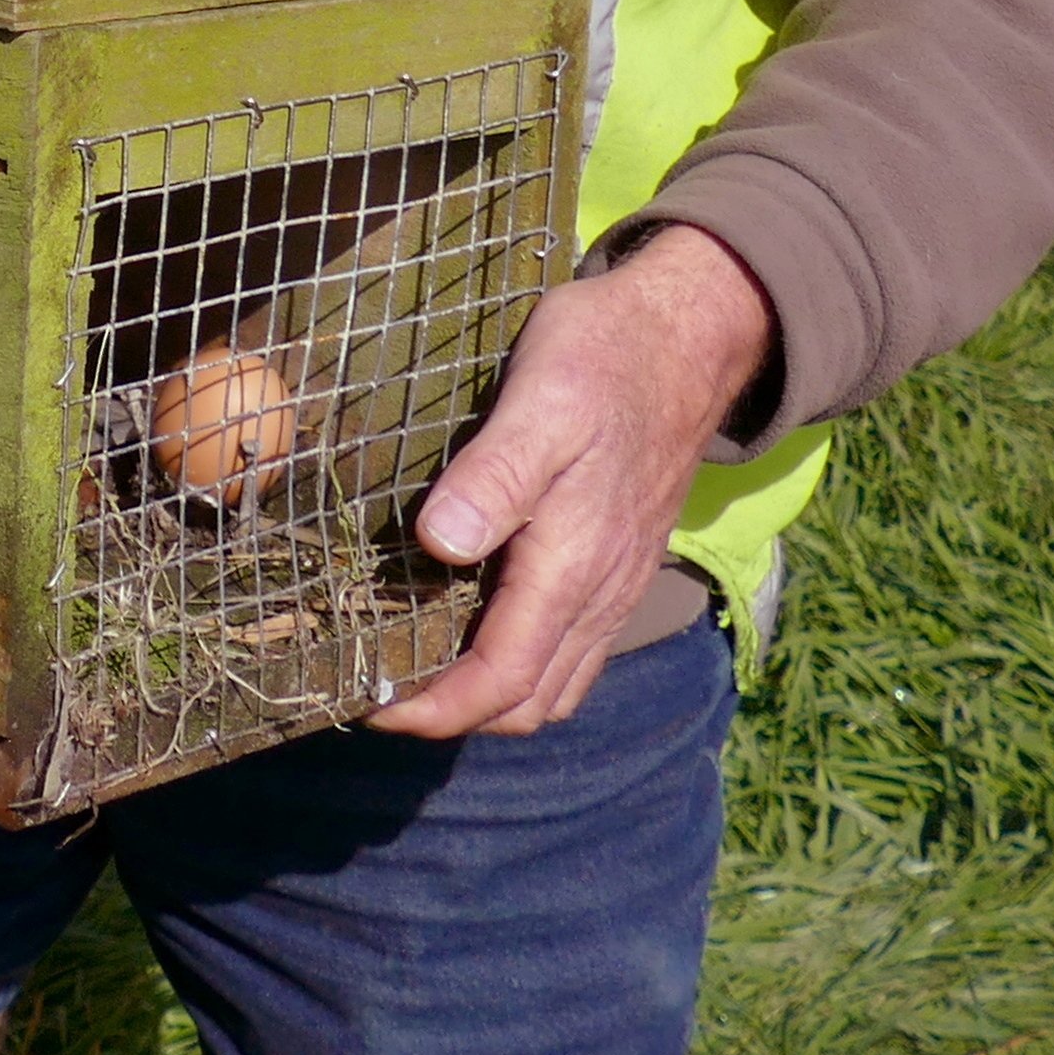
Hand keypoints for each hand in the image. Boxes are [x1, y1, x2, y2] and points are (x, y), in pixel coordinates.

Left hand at [369, 227, 772, 739]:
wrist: (688, 339)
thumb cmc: (602, 360)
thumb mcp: (540, 402)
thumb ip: (494, 478)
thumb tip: (439, 544)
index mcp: (573, 564)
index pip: (503, 677)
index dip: (434, 708)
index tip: (365, 704)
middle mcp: (599, 593)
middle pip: (527, 701)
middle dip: (452, 715)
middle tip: (372, 688)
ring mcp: (614, 585)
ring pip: (553, 685)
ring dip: (486, 699)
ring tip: (409, 670)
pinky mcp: (616, 567)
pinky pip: (571, 651)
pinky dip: (520, 669)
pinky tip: (469, 631)